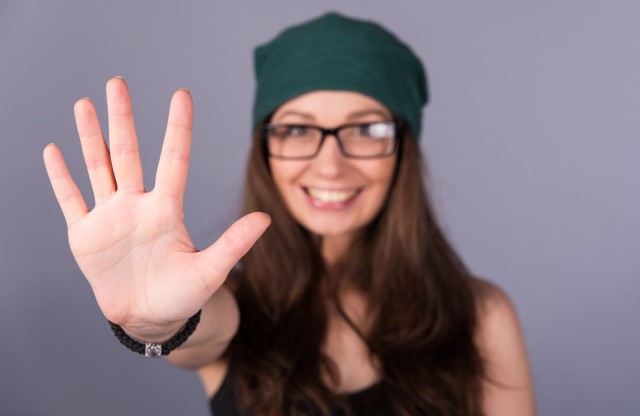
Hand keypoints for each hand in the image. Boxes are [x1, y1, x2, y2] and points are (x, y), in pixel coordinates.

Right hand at [43, 77, 268, 339]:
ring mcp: (110, 217)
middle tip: (117, 82)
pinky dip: (60, 177)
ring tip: (84, 103)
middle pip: (128, 152)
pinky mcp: (85, 234)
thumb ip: (234, 243)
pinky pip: (71, 199)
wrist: (150, 317)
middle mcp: (137, 205)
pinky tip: (53, 149)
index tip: (181, 95)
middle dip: (122, 118)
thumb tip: (266, 218)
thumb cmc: (183, 294)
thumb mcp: (210, 270)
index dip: (178, 127)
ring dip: (89, 137)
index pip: (173, 159)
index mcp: (167, 210)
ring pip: (98, 167)